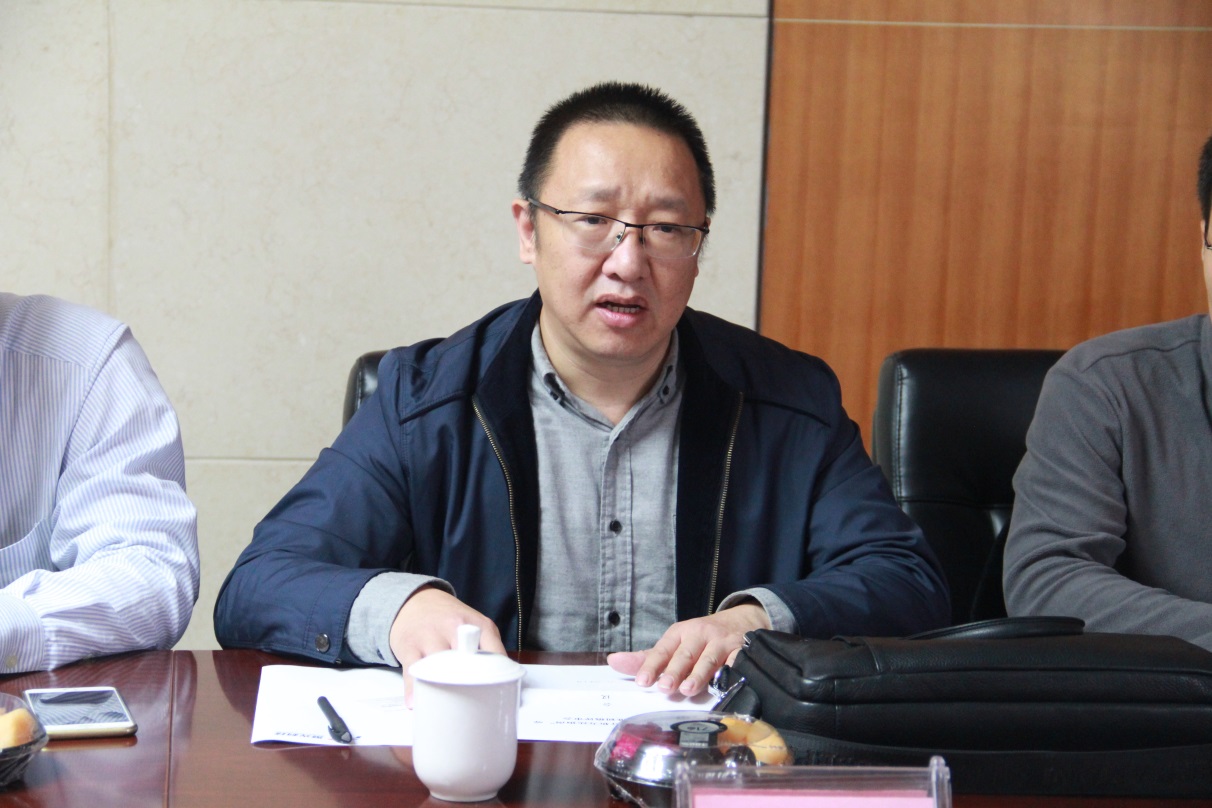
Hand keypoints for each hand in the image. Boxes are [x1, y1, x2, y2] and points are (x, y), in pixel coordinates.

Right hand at [389, 586, 505, 706]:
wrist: (416, 600)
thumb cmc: (449, 619)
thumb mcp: (475, 625)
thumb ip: (487, 649)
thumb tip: (498, 683)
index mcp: (478, 624)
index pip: (494, 653)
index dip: (497, 676)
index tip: (497, 694)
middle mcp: (455, 627)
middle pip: (466, 661)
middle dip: (470, 683)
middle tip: (473, 702)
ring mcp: (430, 636)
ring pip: (439, 666)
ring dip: (443, 687)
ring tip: (447, 706)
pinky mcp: (409, 646)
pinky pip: (413, 671)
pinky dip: (415, 689)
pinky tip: (416, 701)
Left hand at [606, 602, 769, 696]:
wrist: (741, 620)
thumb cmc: (699, 639)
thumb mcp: (674, 644)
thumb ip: (646, 658)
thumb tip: (613, 662)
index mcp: (680, 633)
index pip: (663, 650)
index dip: (652, 665)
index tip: (642, 681)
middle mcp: (700, 635)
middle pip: (685, 654)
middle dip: (674, 671)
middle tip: (664, 687)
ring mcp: (722, 643)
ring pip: (709, 660)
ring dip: (699, 675)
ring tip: (688, 689)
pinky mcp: (741, 651)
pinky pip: (736, 663)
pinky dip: (730, 673)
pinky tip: (724, 684)